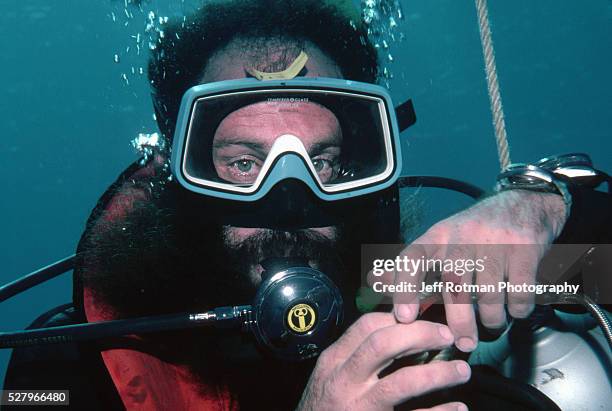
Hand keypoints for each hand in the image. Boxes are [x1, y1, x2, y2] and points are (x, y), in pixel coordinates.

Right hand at [296, 313, 469, 410]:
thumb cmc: (324, 408)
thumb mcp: (331, 377)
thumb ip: (355, 356)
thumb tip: (399, 331)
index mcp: (334, 362)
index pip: (366, 326)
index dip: (399, 316)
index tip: (423, 316)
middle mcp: (343, 381)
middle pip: (383, 345)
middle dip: (420, 335)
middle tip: (447, 335)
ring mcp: (358, 407)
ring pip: (402, 383)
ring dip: (438, 374)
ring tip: (462, 371)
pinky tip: (458, 408)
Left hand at [392, 190, 567, 351]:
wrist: (523, 203)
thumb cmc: (474, 231)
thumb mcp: (441, 240)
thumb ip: (414, 266)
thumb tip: (375, 282)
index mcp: (437, 237)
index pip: (413, 259)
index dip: (404, 288)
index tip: (403, 317)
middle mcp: (463, 238)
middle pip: (454, 285)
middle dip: (458, 321)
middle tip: (463, 344)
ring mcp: (495, 243)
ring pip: (489, 296)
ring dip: (492, 319)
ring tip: (492, 325)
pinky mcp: (524, 251)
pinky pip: (520, 294)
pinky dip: (518, 310)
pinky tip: (515, 309)